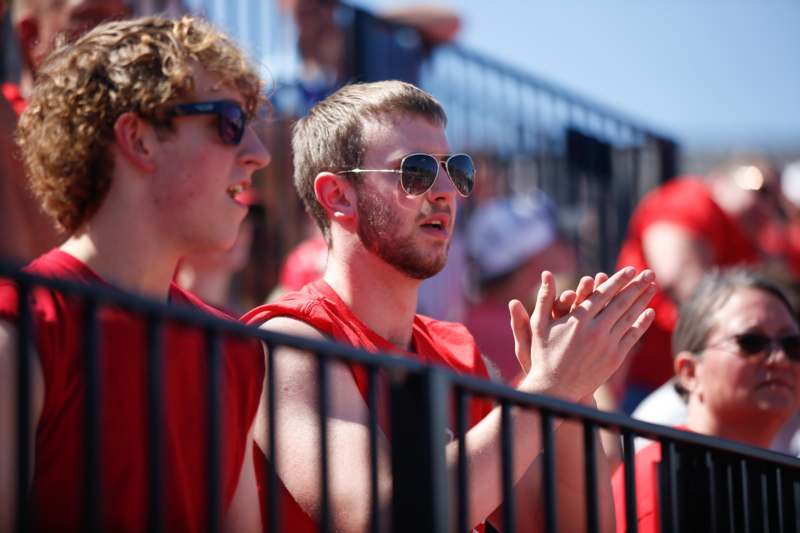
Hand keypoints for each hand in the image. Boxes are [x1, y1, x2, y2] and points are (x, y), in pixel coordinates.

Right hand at [510, 267, 655, 400]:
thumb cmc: (543, 355)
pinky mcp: (614, 358)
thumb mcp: (539, 324)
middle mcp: (595, 329)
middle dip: (636, 286)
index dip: (618, 280)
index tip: (630, 269)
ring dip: (643, 300)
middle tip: (649, 273)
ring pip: (630, 317)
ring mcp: (607, 344)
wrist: (555, 389)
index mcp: (577, 318)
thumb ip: (545, 298)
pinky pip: (632, 337)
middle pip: (621, 302)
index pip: (603, 294)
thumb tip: (546, 273)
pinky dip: (642, 323)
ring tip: (652, 287)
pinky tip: (649, 312)